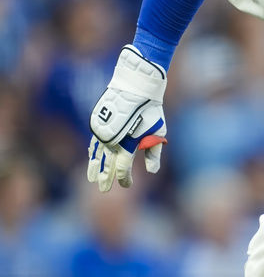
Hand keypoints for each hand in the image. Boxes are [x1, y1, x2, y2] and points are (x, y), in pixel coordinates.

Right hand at [87, 45, 167, 191]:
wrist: (136, 87)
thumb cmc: (151, 111)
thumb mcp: (158, 131)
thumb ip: (154, 152)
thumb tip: (152, 171)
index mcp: (127, 145)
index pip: (123, 169)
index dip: (124, 178)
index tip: (127, 184)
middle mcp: (112, 141)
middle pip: (107, 165)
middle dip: (106, 178)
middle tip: (103, 189)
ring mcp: (103, 132)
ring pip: (96, 155)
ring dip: (94, 168)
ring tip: (91, 179)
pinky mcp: (98, 123)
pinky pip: (93, 142)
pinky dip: (92, 152)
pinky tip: (92, 158)